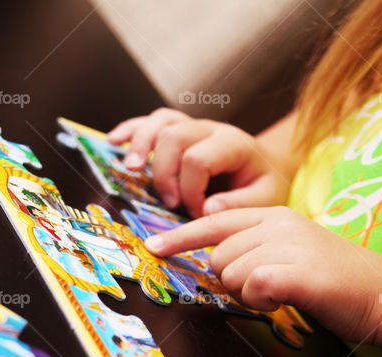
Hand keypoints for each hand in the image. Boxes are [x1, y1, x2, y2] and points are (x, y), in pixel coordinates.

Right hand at [108, 109, 291, 217]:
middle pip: (175, 137)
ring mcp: (194, 127)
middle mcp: (211, 130)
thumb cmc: (263, 185)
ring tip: (131, 168)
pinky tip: (113, 142)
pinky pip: (151, 120)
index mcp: (234, 145)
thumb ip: (240, 204)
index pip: (199, 159)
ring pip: (161, 122)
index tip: (198, 211)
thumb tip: (207, 207)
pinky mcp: (179, 131)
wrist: (268, 166)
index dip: (190, 190)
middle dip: (165, 173)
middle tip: (170, 203)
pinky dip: (131, 130)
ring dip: (141, 144)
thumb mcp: (265, 199)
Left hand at [143, 207, 381, 342]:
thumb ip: (252, 249)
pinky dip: (262, 301)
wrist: (380, 293)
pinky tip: (286, 298)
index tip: (152, 246)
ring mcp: (287, 244)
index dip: (180, 236)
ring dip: (248, 293)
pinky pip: (251, 288)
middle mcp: (277, 223)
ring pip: (229, 274)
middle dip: (231, 280)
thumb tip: (212, 262)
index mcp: (272, 215)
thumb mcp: (287, 252)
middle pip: (216, 257)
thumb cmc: (328, 280)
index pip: (214, 221)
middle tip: (266, 288)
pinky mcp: (295, 270)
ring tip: (281, 291)